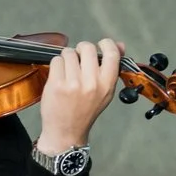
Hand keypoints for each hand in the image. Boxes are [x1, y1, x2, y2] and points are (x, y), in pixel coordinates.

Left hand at [35, 38, 123, 153]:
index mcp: (107, 84)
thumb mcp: (105, 91)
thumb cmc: (85, 110)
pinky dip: (56, 65)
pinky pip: (56, 61)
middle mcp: (91, 83)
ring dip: (67, 58)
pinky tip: (59, 75)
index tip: (100, 45)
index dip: (106, 44)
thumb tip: (119, 45)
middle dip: (81, 50)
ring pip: (69, 53)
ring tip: (67, 70)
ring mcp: (73, 83)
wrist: (66, 131)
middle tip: (78, 59)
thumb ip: (112, 68)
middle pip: (87, 48)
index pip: (111, 53)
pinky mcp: (56, 85)